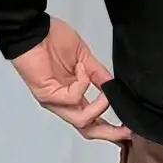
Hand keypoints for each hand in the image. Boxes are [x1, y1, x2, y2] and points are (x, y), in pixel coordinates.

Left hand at [12, 17, 131, 143]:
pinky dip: (84, 83)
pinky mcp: (47, 95)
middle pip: (87, 129)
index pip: (92, 120)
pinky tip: (82, 68)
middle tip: (126, 130)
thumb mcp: (83, 58)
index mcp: (73, 95)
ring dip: (99, 106)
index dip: (110, 128)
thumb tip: (115, 88)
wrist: (32, 30)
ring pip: (81, 120)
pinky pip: (73, 98)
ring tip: (106, 92)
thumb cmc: (52, 40)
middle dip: (109, 132)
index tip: (130, 129)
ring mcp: (54, 101)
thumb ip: (98, 75)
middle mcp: (63, 103)